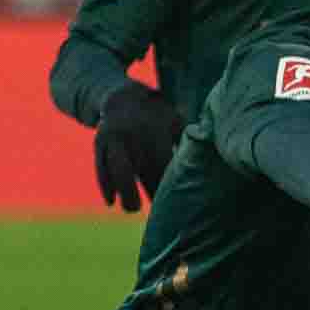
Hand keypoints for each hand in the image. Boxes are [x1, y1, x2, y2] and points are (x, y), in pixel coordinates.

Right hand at [93, 82, 184, 211]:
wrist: (122, 96)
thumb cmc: (158, 115)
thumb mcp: (176, 120)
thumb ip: (188, 139)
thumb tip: (210, 159)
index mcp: (155, 128)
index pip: (162, 161)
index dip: (168, 181)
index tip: (177, 200)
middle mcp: (132, 133)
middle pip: (142, 167)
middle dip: (151, 190)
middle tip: (160, 213)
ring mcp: (113, 137)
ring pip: (117, 167)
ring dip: (125, 190)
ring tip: (132, 209)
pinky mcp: (99, 143)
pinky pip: (100, 165)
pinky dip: (105, 184)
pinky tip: (110, 202)